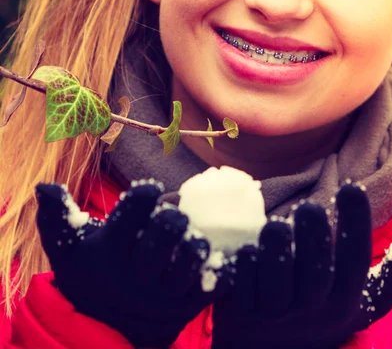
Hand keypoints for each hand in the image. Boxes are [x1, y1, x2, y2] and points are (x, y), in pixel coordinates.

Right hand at [36, 180, 229, 347]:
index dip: (145, 193)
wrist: (103, 332)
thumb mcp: (67, 249)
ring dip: (196, 241)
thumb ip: (57, 216)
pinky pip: (216, 281)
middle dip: (173, 216)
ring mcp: (165, 295)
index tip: (150, 189)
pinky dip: (221, 266)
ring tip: (189, 238)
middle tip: (172, 215)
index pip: (134, 209)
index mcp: (108, 253)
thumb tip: (44, 185)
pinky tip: (212, 259)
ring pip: (194, 255)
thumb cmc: (91, 276)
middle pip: (168, 230)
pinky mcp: (188, 308)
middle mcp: (137, 276)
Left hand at [212, 183, 391, 348]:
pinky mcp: (241, 314)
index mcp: (342, 300)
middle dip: (315, 240)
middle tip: (310, 207)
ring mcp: (274, 315)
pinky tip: (247, 249)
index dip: (355, 225)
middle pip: (316, 275)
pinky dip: (244, 270)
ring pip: (277, 285)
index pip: (355, 261)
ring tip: (276, 225)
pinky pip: (243, 291)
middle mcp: (311, 310)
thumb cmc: (320, 309)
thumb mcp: (363, 300)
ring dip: (277, 252)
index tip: (352, 187)